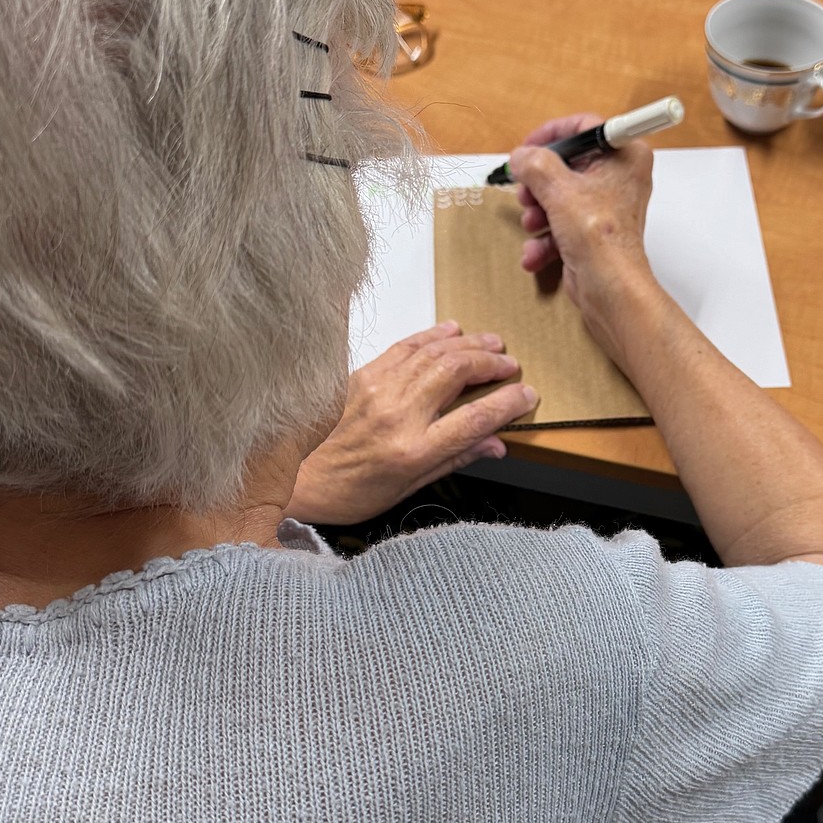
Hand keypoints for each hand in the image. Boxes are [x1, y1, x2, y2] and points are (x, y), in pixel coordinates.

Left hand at [286, 323, 536, 524]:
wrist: (295, 479)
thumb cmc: (348, 491)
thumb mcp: (407, 490)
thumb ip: (454, 460)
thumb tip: (495, 445)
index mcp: (412, 451)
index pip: (475, 419)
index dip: (507, 403)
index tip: (527, 395)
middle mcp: (397, 415)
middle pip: (457, 373)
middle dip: (491, 363)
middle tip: (510, 364)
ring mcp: (378, 390)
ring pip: (434, 354)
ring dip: (469, 344)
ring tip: (492, 342)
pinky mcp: (361, 375)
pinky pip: (405, 347)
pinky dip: (432, 335)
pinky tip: (451, 330)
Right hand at [510, 113, 656, 364]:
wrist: (609, 289)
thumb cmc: (601, 240)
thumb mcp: (559, 190)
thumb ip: (535, 164)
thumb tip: (521, 156)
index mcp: (624, 156)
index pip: (585, 127)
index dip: (552, 134)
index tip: (529, 147)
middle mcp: (619, 177)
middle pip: (566, 164)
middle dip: (539, 184)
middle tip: (527, 193)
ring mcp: (605, 206)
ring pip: (558, 196)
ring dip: (538, 213)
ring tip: (533, 225)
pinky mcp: (592, 231)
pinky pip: (560, 223)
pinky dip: (546, 238)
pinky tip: (537, 253)